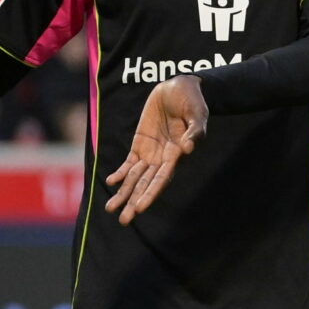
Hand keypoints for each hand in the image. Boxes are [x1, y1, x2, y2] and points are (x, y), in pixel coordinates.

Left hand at [103, 74, 207, 223]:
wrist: (180, 88)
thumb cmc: (193, 102)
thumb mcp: (198, 115)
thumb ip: (195, 133)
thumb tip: (186, 151)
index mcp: (177, 155)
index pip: (161, 179)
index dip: (150, 193)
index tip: (140, 208)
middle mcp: (163, 158)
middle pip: (146, 185)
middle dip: (134, 202)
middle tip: (124, 220)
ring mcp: (151, 152)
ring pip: (134, 178)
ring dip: (123, 193)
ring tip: (111, 209)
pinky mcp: (140, 143)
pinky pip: (129, 163)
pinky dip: (120, 173)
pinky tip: (110, 182)